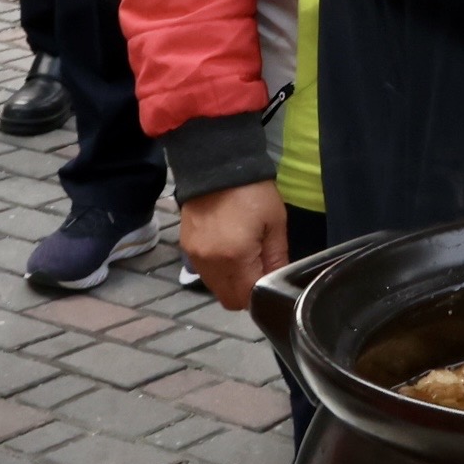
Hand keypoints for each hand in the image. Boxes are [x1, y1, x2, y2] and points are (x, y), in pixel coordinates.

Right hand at [179, 179, 291, 311]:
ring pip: (215, 288)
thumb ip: (277, 259)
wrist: (218, 164)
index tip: (269, 281)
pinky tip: (227, 249)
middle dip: (245, 293)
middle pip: (228, 300)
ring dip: (230, 282)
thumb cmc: (253, 192)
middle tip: (258, 270)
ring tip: (242, 256)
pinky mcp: (186, 248)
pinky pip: (205, 272)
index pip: (246, 299)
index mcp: (236, 258)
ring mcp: (195, 257)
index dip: (261, 296)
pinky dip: (217, 270)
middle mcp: (211, 264)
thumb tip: (277, 283)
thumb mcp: (275, 223)